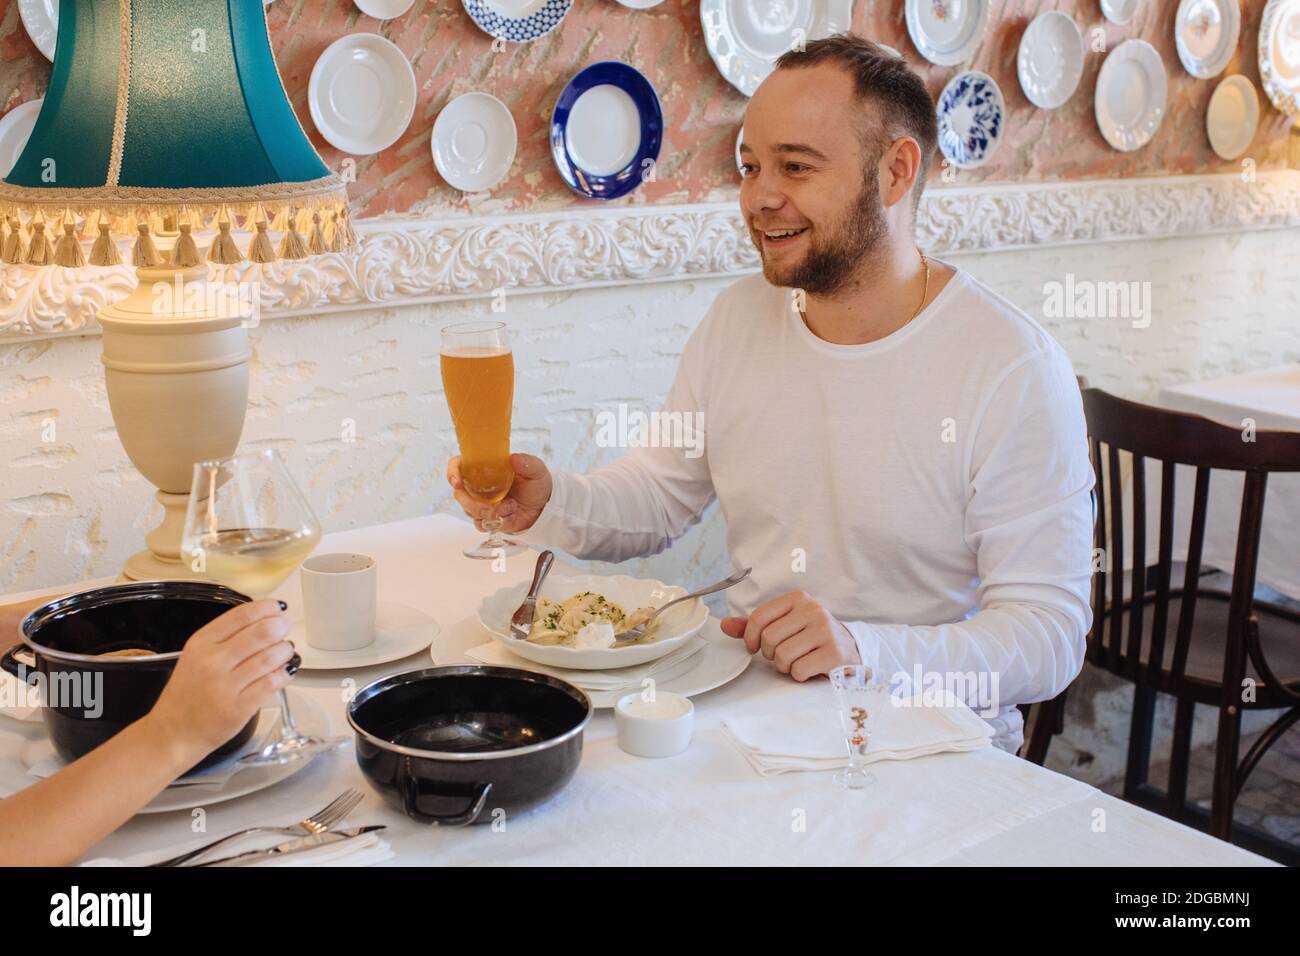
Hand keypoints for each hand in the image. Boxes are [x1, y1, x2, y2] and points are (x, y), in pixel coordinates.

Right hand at [144, 599, 293, 759]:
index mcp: (201, 643)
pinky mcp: (239, 708)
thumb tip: (266, 620)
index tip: (277, 608)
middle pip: (260, 633)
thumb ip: (226, 639)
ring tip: (285, 651)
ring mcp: (226, 686)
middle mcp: (212, 661)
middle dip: (280, 627)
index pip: (241, 615)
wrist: (173, 732)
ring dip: (285, 651)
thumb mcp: (196, 656)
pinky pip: (272, 683)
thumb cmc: (188, 694)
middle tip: (284, 628)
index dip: (266, 608)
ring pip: (270, 657)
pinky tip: (285, 671)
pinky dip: (284, 674)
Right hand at [447, 453, 552, 533]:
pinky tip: (510, 516)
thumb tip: (514, 458)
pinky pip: (482, 524)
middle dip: (472, 505)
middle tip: (491, 509)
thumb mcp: (536, 470)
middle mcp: (478, 486)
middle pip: (460, 495)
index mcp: (484, 468)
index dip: (452, 473)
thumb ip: (527, 463)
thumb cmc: (536, 483)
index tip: (457, 482)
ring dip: (488, 514)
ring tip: (510, 508)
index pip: (458, 466)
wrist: (544, 506)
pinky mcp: (488, 519)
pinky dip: (496, 523)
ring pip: (470, 512)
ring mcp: (481, 503)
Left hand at [720, 590, 860, 681]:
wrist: (850, 649)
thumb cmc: (810, 637)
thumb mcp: (785, 624)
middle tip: (782, 656)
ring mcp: (826, 631)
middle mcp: (814, 610)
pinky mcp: (834, 653)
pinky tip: (809, 669)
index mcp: (798, 599)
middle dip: (771, 654)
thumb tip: (724, 625)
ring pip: (783, 656)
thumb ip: (754, 625)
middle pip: (770, 639)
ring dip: (784, 667)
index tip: (754, 647)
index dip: (750, 638)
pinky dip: (799, 675)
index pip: (759, 618)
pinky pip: (799, 670)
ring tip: (796, 662)